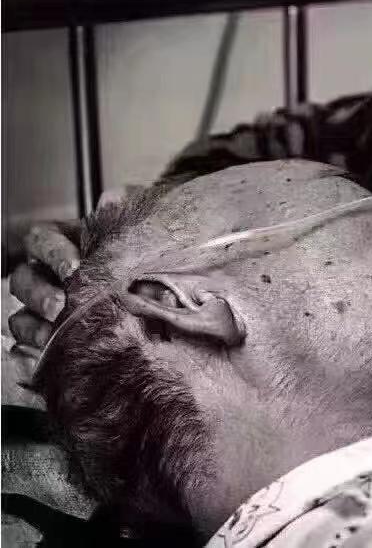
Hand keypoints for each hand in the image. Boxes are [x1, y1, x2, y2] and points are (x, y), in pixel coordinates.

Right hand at [7, 187, 134, 351]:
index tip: (74, 267)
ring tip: (58, 333)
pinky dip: (35, 352)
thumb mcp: (140, 222)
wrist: (166, 289)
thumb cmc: (145, 252)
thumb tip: (111, 201)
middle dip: (40, 294)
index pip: (40, 239)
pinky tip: (51, 355)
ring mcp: (47, 309)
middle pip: (23, 281)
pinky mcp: (55, 339)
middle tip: (61, 305)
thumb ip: (126, 204)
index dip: (51, 252)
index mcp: (63, 243)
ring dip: (35, 326)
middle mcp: (49, 276)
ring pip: (21, 317)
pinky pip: (31, 348)